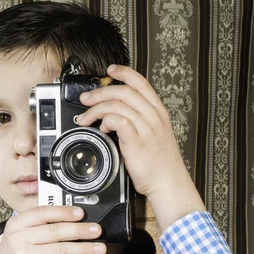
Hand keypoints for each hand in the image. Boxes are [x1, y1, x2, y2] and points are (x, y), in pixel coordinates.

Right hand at [0, 206, 106, 253]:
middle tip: (96, 229)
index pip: (43, 213)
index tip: (80, 213)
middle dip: (80, 230)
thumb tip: (68, 218)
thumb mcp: (18, 237)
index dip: (64, 212)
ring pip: (62, 249)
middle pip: (56, 231)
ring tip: (99, 246)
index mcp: (16, 225)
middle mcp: (19, 239)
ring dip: (84, 247)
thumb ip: (37, 226)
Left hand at [76, 64, 204, 230]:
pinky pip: (116, 120)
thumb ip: (139, 123)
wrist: (168, 183)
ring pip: (116, 104)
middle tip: (85, 98)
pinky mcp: (136, 140)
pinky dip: (105, 121)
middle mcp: (153, 116)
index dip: (123, 72)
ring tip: (86, 118)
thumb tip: (114, 117)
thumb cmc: (159, 164)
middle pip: (123, 90)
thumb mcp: (154, 136)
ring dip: (96, 109)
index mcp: (158, 112)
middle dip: (99, 92)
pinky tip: (102, 129)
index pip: (140, 82)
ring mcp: (146, 127)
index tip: (110, 70)